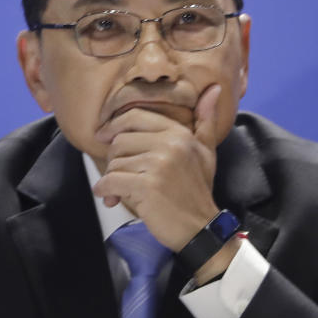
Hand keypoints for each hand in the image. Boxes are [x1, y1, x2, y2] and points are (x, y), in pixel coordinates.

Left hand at [92, 84, 222, 249]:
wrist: (200, 229)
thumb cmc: (197, 191)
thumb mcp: (206, 152)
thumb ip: (205, 120)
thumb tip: (213, 89)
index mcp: (179, 133)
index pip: (135, 117)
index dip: (114, 126)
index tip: (103, 137)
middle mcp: (170, 144)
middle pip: (120, 140)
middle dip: (115, 160)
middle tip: (119, 175)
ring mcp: (159, 165)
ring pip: (115, 162)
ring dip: (111, 179)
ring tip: (119, 191)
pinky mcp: (147, 186)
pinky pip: (112, 181)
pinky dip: (105, 190)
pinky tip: (110, 197)